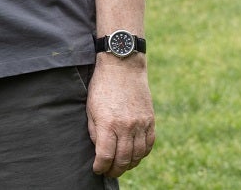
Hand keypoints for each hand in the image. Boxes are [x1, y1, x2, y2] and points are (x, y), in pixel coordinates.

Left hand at [88, 55, 154, 177]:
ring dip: (130, 165)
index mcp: (108, 123)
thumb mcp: (90, 108)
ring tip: (122, 167)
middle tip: (109, 173)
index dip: (101, 166)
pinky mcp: (150, 120)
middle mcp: (126, 126)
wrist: (122, 66)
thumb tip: (100, 150)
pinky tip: (135, 156)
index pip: (106, 155)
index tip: (97, 170)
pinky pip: (149, 144)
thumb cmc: (102, 86)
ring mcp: (141, 124)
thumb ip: (95, 131)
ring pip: (138, 155)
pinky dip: (142, 154)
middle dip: (115, 170)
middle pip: (123, 159)